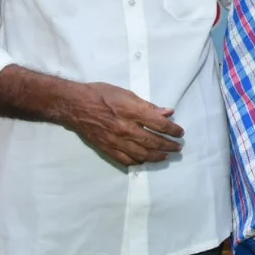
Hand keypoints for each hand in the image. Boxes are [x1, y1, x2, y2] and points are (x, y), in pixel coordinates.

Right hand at [67, 82, 184, 165]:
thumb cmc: (101, 94)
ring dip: (156, 156)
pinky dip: (138, 161)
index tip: (180, 132)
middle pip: (153, 141)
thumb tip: (167, 112)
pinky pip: (125, 160)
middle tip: (177, 147)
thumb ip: (148, 105)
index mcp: (132, 112)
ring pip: (141, 154)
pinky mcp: (106, 149)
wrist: (74, 105)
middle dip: (168, 146)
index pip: (159, 124)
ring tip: (165, 156)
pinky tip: (144, 160)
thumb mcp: (126, 94)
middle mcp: (125, 128)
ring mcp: (116, 141)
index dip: (172, 130)